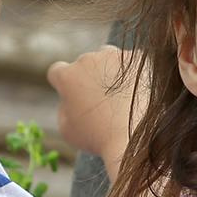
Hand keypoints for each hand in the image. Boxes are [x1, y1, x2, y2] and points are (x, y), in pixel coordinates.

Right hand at [47, 45, 141, 173]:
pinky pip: (131, 62)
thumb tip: (69, 96)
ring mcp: (113, 57)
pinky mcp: (137, 58)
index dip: (64, 83)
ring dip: (110, 70)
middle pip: (85, 64)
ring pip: (108, 58)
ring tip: (120, 96)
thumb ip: (64, 107)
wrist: (135, 138)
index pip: (58, 71)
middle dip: (89, 77)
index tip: (74, 95)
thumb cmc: (99, 139)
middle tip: (103, 100)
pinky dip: (133, 74)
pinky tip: (136, 92)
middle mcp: (87, 60)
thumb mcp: (68, 129)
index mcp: (66, 76)